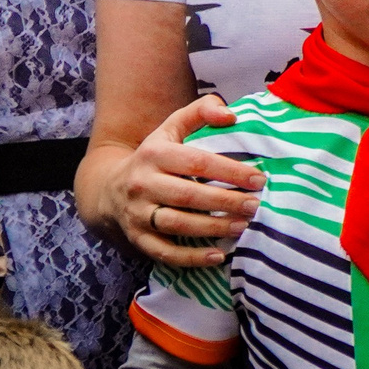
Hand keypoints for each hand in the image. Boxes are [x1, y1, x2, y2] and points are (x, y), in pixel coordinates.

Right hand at [102, 95, 261, 264]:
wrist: (109, 187)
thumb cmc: (155, 155)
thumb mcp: (172, 127)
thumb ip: (201, 111)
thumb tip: (230, 114)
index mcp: (155, 154)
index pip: (197, 162)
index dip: (230, 171)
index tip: (259, 179)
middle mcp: (143, 184)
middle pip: (188, 196)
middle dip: (225, 202)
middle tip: (255, 205)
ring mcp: (137, 213)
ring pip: (177, 224)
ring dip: (212, 228)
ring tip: (243, 226)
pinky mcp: (137, 238)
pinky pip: (164, 252)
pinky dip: (191, 258)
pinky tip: (218, 255)